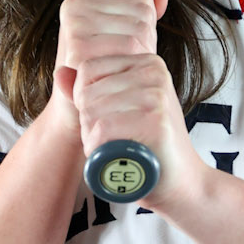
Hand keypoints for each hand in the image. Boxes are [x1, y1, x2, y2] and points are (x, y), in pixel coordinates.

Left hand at [53, 0, 205, 211]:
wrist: (183, 181)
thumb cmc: (149, 146)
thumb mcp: (122, 108)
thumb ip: (91, 89)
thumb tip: (60, 72)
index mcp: (147, 63)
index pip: (87, 69)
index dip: (83, 100)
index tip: (104, 119)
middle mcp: (154, 73)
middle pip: (86, 94)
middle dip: (89, 124)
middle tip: (113, 140)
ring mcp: (157, 96)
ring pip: (91, 113)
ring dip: (93, 140)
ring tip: (116, 149)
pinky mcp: (156, 121)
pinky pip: (103, 130)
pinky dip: (100, 149)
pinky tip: (116, 156)